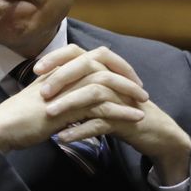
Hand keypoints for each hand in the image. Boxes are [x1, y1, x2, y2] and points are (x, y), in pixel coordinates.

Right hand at [0, 46, 147, 153]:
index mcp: (58, 69)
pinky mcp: (67, 108)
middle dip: (126, 75)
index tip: (127, 78)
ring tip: (144, 105)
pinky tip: (135, 118)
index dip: (113, 64)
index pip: (92, 56)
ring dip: (128, 93)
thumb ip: (62, 95)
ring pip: (105, 83)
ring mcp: (65, 89)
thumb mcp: (44, 100)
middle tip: (141, 90)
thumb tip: (79, 101)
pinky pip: (102, 106)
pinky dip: (122, 111)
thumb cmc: (19, 118)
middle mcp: (63, 74)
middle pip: (103, 63)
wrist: (2, 128)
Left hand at [37, 45, 190, 184]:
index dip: (57, 57)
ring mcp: (121, 98)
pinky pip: (101, 122)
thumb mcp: (97, 94)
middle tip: (42, 93)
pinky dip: (80, 130)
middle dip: (62, 78)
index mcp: (103, 69)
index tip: (36, 69)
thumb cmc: (120, 111)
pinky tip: (63, 137)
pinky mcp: (126, 119)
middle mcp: (113, 78)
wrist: (154, 132)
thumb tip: (44, 82)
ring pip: (93, 93)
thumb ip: (76, 85)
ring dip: (69, 103)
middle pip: (86, 67)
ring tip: (49, 114)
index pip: (78, 52)